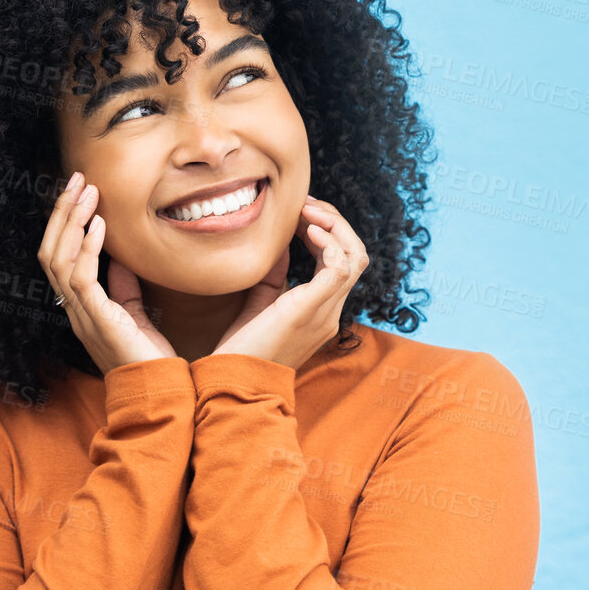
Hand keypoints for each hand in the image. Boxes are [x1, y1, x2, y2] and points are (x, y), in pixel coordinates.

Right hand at [37, 170, 176, 373]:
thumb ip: (124, 288)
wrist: (158, 391)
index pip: (59, 255)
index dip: (64, 222)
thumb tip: (122, 259)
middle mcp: (73, 308)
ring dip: (71, 222)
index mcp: (80, 305)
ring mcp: (81, 315)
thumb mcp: (135, 313)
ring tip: (88, 192)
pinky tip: (99, 226)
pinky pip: (80, 279)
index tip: (81, 190)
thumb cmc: (149, 357)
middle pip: (49, 251)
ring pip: (58, 260)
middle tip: (78, 179)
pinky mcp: (96, 320)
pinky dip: (87, 248)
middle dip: (61, 212)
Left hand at [210, 195, 368, 371]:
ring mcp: (325, 313)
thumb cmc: (239, 352)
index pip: (343, 263)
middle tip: (306, 204)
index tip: (300, 215)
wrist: (232, 384)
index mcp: (321, 312)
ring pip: (355, 256)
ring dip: (334, 225)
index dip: (328, 233)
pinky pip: (339, 267)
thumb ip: (274, 277)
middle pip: (356, 255)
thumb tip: (282, 242)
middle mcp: (330, 313)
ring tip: (307, 211)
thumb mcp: (259, 306)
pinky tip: (307, 229)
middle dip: (335, 223)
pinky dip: (329, 242)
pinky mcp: (311, 311)